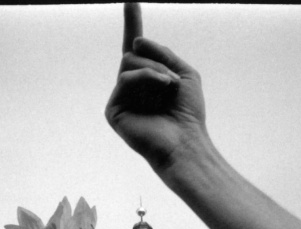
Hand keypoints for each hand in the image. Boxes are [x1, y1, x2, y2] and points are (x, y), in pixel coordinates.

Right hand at [105, 3, 208, 171]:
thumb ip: (164, 53)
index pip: (135, 47)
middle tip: (173, 80)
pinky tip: (161, 89)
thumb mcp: (184, 73)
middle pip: (132, 52)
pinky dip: (145, 78)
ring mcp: (121, 98)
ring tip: (170, 86)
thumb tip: (136, 41)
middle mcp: (131, 87)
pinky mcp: (113, 111)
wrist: (184, 142)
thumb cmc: (187, 113)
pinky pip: (125, 78)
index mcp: (147, 79)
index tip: (130, 0)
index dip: (132, 23)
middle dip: (156, 60)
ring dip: (155, 70)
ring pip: (129, 63)